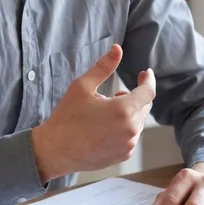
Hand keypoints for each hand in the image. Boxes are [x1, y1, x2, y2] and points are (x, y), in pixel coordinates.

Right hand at [31, 44, 155, 181]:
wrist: (54, 151)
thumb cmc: (66, 117)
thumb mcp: (82, 86)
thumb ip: (104, 67)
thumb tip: (118, 48)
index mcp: (123, 111)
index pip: (148, 92)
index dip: (149, 80)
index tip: (146, 73)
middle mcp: (130, 130)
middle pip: (144, 106)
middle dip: (134, 96)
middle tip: (114, 94)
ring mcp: (128, 145)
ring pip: (138, 121)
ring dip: (129, 112)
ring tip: (106, 111)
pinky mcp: (123, 155)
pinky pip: (131, 136)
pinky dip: (125, 127)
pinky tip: (105, 127)